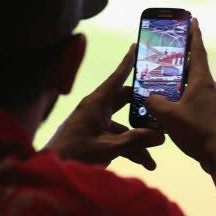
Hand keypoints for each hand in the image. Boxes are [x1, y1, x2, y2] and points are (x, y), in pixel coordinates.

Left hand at [45, 45, 164, 169]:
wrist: (53, 169)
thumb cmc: (74, 153)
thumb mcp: (108, 147)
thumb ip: (134, 141)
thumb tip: (160, 136)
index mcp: (96, 103)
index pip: (116, 78)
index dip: (128, 62)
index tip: (137, 46)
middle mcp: (97, 109)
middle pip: (126, 101)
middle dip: (144, 108)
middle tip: (162, 104)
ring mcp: (97, 124)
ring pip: (125, 126)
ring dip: (140, 140)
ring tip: (155, 157)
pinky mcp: (96, 137)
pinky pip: (119, 139)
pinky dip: (131, 149)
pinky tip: (146, 163)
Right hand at [145, 19, 215, 173]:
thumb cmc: (198, 132)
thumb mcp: (168, 116)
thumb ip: (154, 102)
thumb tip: (149, 97)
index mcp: (202, 81)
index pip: (198, 50)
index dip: (194, 34)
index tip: (192, 19)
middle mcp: (210, 87)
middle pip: (194, 67)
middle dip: (181, 59)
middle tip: (167, 53)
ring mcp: (214, 101)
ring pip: (194, 85)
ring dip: (180, 82)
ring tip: (163, 84)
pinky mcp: (214, 114)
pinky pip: (196, 100)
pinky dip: (184, 98)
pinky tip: (172, 109)